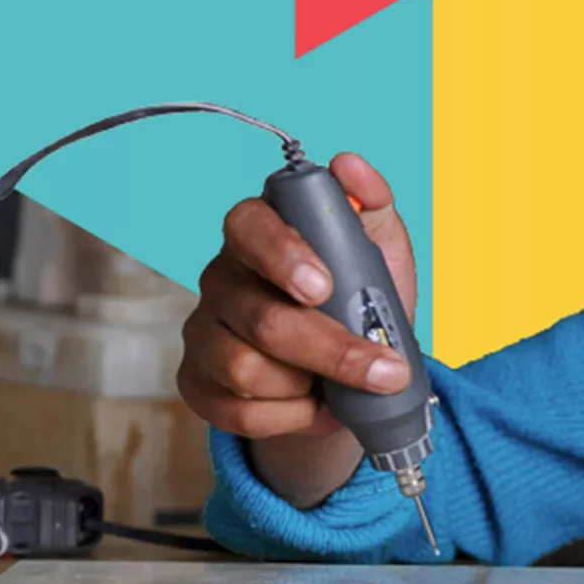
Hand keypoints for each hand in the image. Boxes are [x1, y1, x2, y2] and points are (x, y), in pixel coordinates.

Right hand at [176, 152, 419, 440]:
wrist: (350, 374)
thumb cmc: (359, 302)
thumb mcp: (379, 251)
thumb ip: (370, 203)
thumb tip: (350, 164)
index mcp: (259, 236)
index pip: (248, 227)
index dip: (281, 254)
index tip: (323, 285)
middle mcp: (222, 280)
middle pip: (259, 317)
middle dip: (330, 349)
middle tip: (385, 370)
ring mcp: (204, 334)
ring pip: (244, 369)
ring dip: (309, 386)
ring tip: (342, 388)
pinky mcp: (198, 383)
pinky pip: (236, 411)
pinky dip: (289, 418)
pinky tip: (314, 407)